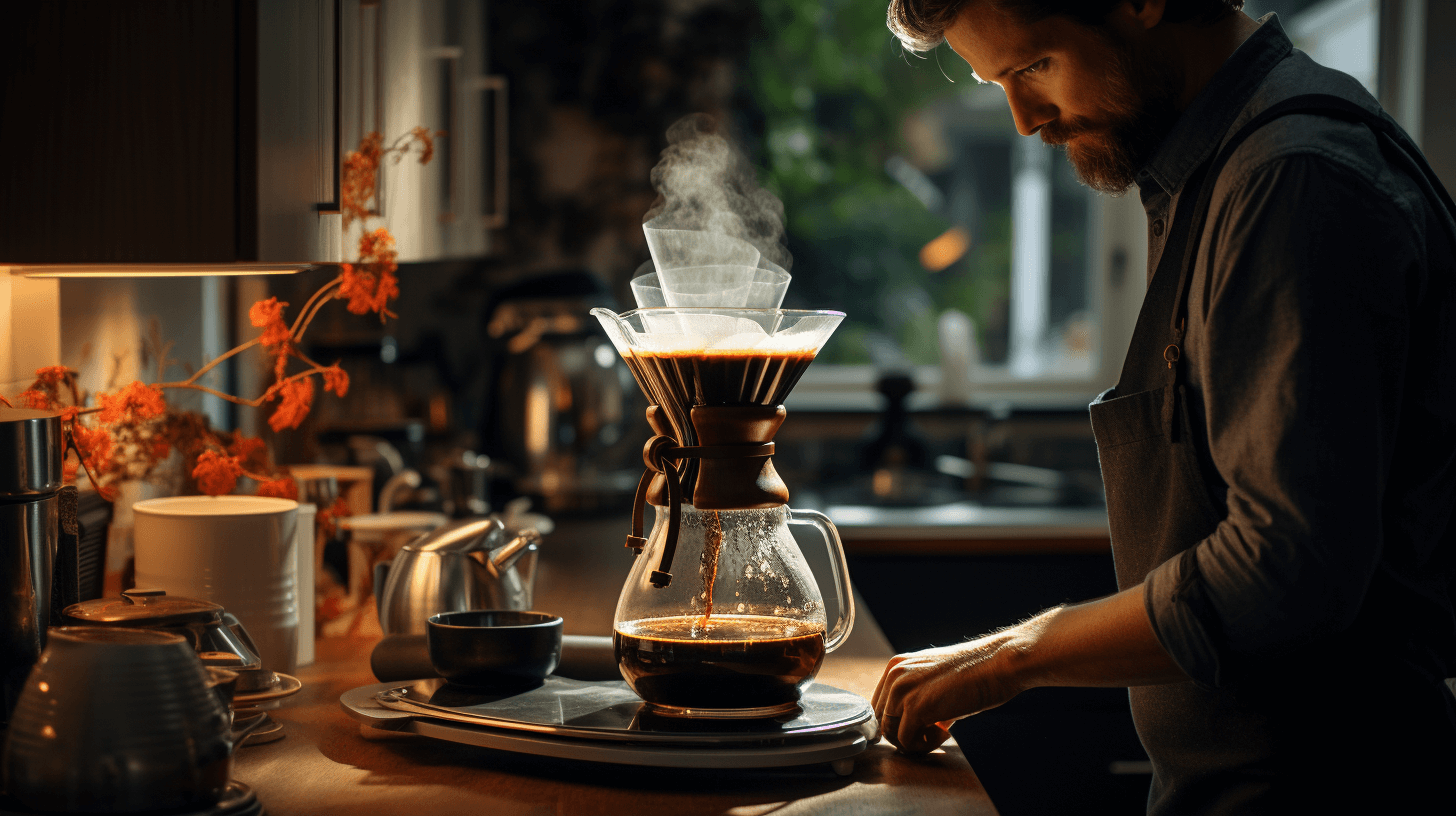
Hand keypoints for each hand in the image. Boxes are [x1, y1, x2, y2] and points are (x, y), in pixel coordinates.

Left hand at [871, 633, 1023, 754]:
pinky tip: (945, 733)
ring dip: (913, 742)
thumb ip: (916, 698)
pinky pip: (906, 742)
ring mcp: (902, 691)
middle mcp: (894, 676)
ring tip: (938, 733)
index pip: (878, 706)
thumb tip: (907, 729)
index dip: (896, 723)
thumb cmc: (974, 673)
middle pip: (881, 722)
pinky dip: (924, 746)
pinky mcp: (915, 708)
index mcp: (896, 667)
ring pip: (890, 734)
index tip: (918, 729)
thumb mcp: (934, 680)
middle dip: (903, 735)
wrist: (997, 665)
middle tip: (929, 734)